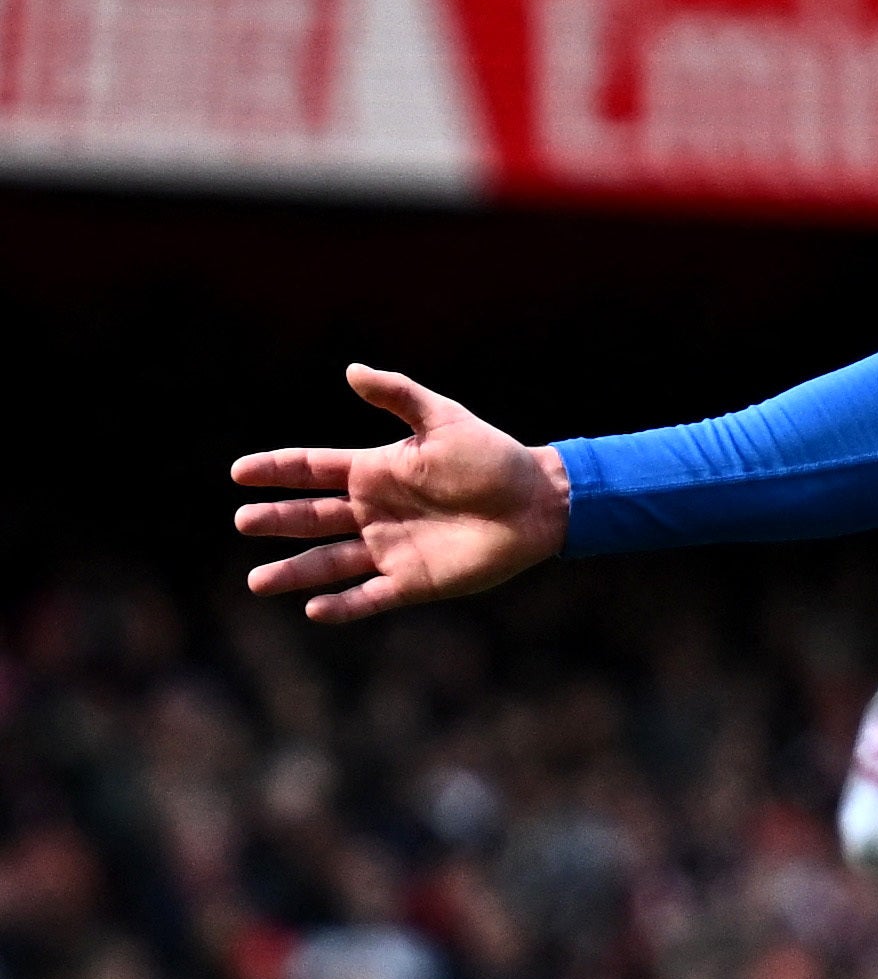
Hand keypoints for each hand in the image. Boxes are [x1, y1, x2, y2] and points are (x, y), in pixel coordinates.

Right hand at [234, 367, 568, 623]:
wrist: (538, 502)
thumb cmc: (494, 457)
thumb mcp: (444, 420)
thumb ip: (399, 396)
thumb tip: (352, 370)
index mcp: (375, 472)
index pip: (312, 471)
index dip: (276, 470)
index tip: (239, 472)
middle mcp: (373, 512)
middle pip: (311, 518)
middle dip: (276, 520)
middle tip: (243, 521)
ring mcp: (390, 548)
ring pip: (329, 563)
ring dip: (294, 573)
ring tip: (257, 581)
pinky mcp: (413, 581)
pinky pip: (370, 596)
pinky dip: (343, 606)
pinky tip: (314, 609)